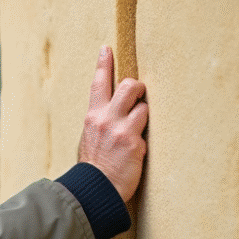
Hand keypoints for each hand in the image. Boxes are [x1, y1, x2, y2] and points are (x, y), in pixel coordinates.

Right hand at [77, 46, 147, 201]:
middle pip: (129, 86)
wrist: (94, 189)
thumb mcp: (90, 137)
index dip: (104, 64)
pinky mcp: (135, 143)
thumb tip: (115, 109)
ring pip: (144, 108)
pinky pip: (148, 132)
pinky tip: (136, 153)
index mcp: (93, 116)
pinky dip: (145, 139)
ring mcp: (121, 130)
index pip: (99, 84)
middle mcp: (106, 119)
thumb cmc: (94, 165)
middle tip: (141, 96)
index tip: (107, 49)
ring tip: (137, 133)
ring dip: (145, 118)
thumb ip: (102, 120)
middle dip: (139, 88)